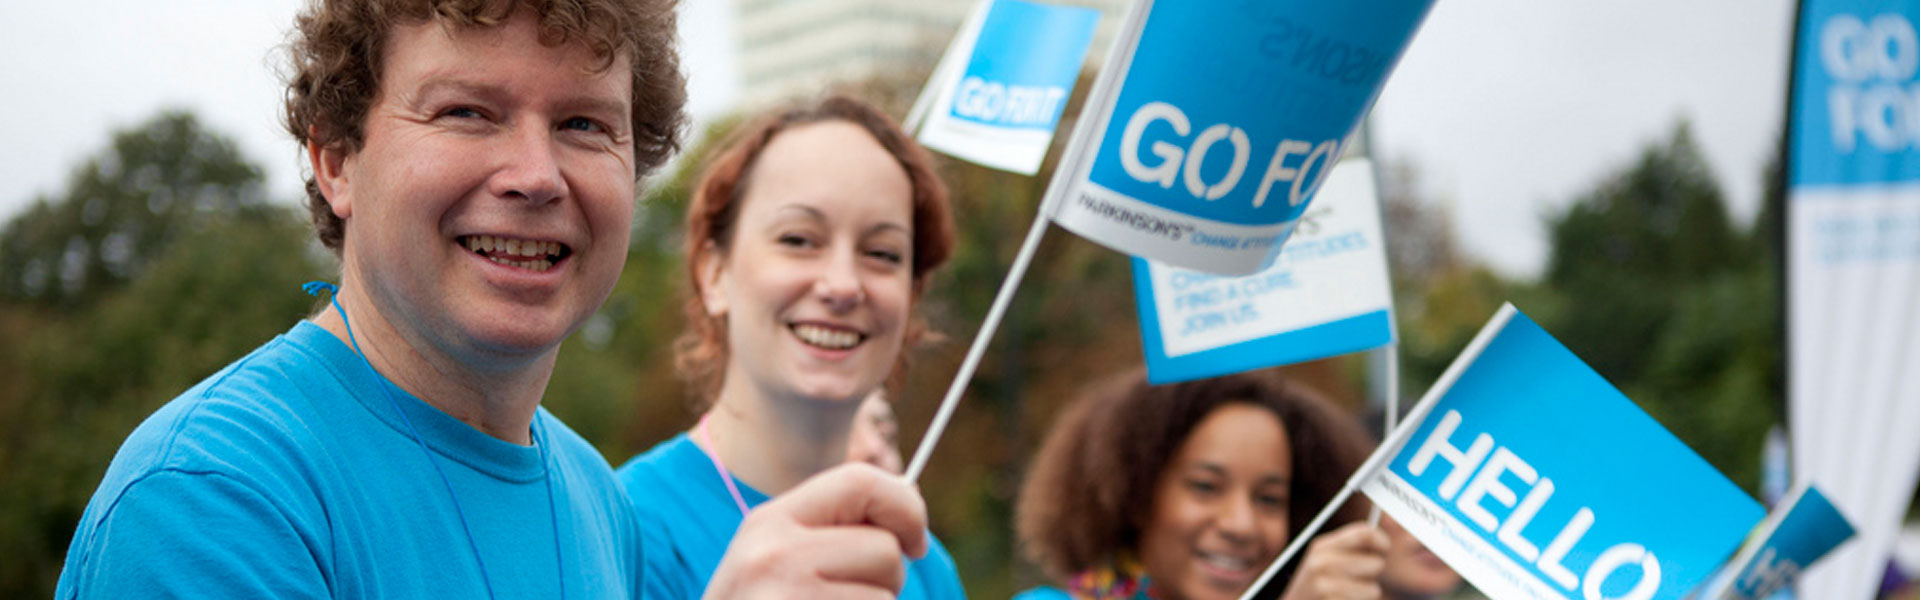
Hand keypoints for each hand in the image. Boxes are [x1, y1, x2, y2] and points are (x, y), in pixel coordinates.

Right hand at [703, 463, 928, 598]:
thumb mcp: (775, 562)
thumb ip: (832, 531)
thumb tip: (911, 504)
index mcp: (768, 523)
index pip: (860, 482)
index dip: (904, 508)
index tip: (914, 541)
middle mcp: (774, 556)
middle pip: (885, 549)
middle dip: (886, 580)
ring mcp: (790, 599)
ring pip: (886, 599)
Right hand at [1280, 522, 1387, 599]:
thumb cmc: (1313, 587)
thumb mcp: (1321, 561)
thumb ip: (1347, 548)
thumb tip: (1380, 540)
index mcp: (1320, 547)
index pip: (1363, 533)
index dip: (1381, 539)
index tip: (1385, 547)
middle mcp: (1322, 564)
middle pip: (1375, 563)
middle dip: (1372, 573)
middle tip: (1358, 578)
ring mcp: (1325, 587)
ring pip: (1374, 589)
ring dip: (1365, 595)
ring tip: (1345, 595)